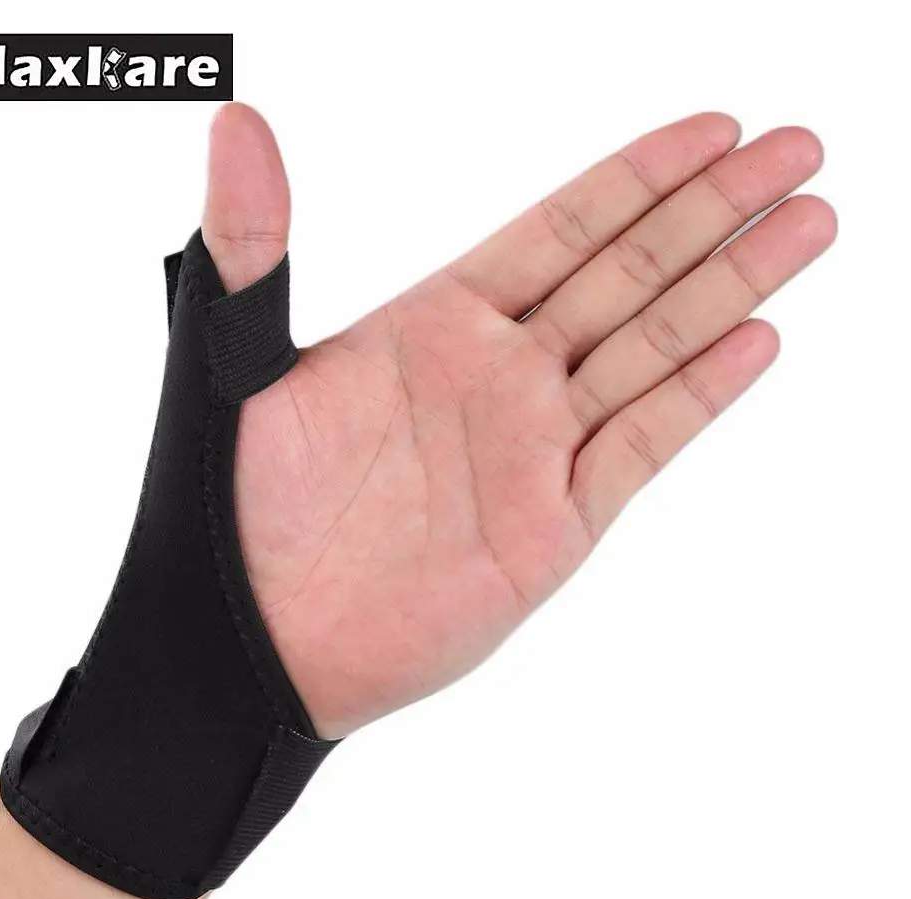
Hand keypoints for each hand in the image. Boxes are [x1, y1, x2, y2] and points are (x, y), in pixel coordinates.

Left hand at [203, 104, 834, 738]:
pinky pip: (639, 448)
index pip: (558, 228)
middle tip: (796, 149)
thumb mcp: (236, 359)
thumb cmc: (232, 503)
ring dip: (732, 286)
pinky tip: (755, 340)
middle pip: (628, 273)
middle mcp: (499, 377)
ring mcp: (532, 451)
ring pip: (653, 348)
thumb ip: (254, 241)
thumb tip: (235, 119)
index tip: (710, 129)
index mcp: (433, 325)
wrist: (251, 639)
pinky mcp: (553, 528)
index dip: (636, 176)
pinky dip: (699, 396)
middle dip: (713, 210)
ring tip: (807, 224)